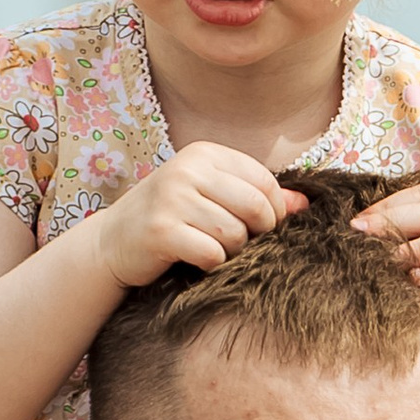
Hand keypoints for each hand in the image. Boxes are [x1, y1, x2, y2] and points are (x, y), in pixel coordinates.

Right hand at [90, 143, 302, 291]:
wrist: (114, 242)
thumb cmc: (171, 219)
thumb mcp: (212, 198)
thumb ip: (257, 197)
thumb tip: (306, 205)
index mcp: (204, 154)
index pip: (264, 182)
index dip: (275, 212)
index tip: (264, 230)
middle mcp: (188, 169)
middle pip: (256, 207)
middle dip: (259, 235)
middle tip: (244, 246)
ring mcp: (172, 198)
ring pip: (235, 234)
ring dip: (232, 252)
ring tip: (214, 251)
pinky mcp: (161, 230)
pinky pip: (211, 254)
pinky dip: (211, 265)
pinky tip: (196, 261)